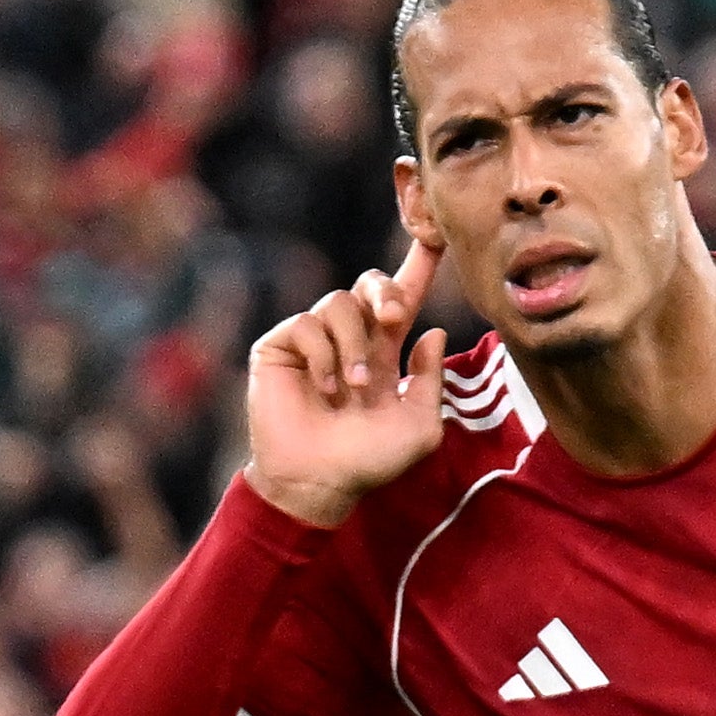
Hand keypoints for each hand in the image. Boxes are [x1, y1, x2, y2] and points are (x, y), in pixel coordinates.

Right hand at [246, 237, 448, 529]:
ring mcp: (313, 341)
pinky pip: (306, 324)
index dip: (419, 265)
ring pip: (339, 302)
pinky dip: (322, 356)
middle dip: (386, 289)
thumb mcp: (419, 427)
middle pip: (370, 283)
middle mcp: (349, 340)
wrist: (318, 483)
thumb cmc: (369, 462)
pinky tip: (324, 389)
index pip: (405, 298)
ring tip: (354, 386)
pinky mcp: (280, 346)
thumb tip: (434, 332)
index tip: (436, 233)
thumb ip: (431, 380)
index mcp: (385, 353)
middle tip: (395, 316)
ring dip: (354, 343)